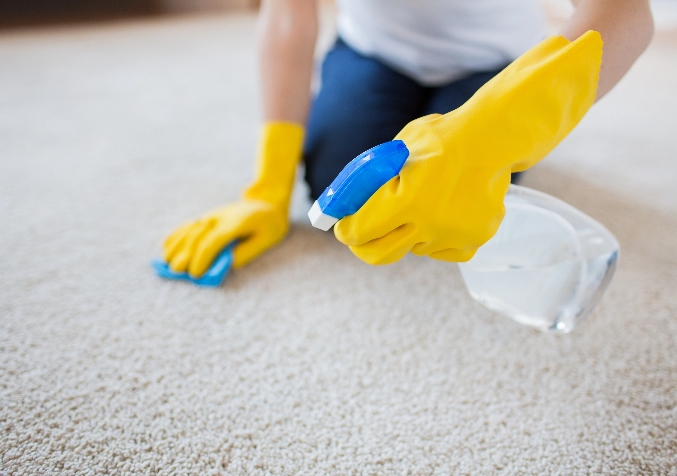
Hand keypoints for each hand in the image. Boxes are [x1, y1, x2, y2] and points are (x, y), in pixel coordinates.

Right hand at [163, 199, 287, 275]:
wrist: (266, 202)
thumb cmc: (269, 226)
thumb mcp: (266, 241)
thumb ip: (245, 253)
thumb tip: (225, 265)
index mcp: (235, 224)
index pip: (212, 242)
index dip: (202, 259)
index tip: (196, 275)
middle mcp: (219, 218)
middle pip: (196, 237)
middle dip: (185, 256)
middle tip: (178, 273)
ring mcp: (211, 216)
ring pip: (188, 231)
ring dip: (176, 247)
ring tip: (167, 264)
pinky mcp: (208, 217)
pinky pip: (188, 225)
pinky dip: (176, 236)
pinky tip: (166, 248)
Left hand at [335, 32, 602, 264]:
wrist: (493, 140)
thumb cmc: (439, 140)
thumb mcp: (396, 151)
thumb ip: (370, 181)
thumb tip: (342, 205)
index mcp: (406, 201)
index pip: (358, 232)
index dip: (345, 229)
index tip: (342, 226)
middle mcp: (428, 225)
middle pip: (377, 255)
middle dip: (363, 245)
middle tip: (361, 234)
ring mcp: (452, 236)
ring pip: (411, 248)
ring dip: (407, 232)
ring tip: (424, 200)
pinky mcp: (472, 242)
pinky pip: (440, 251)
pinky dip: (436, 237)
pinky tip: (445, 212)